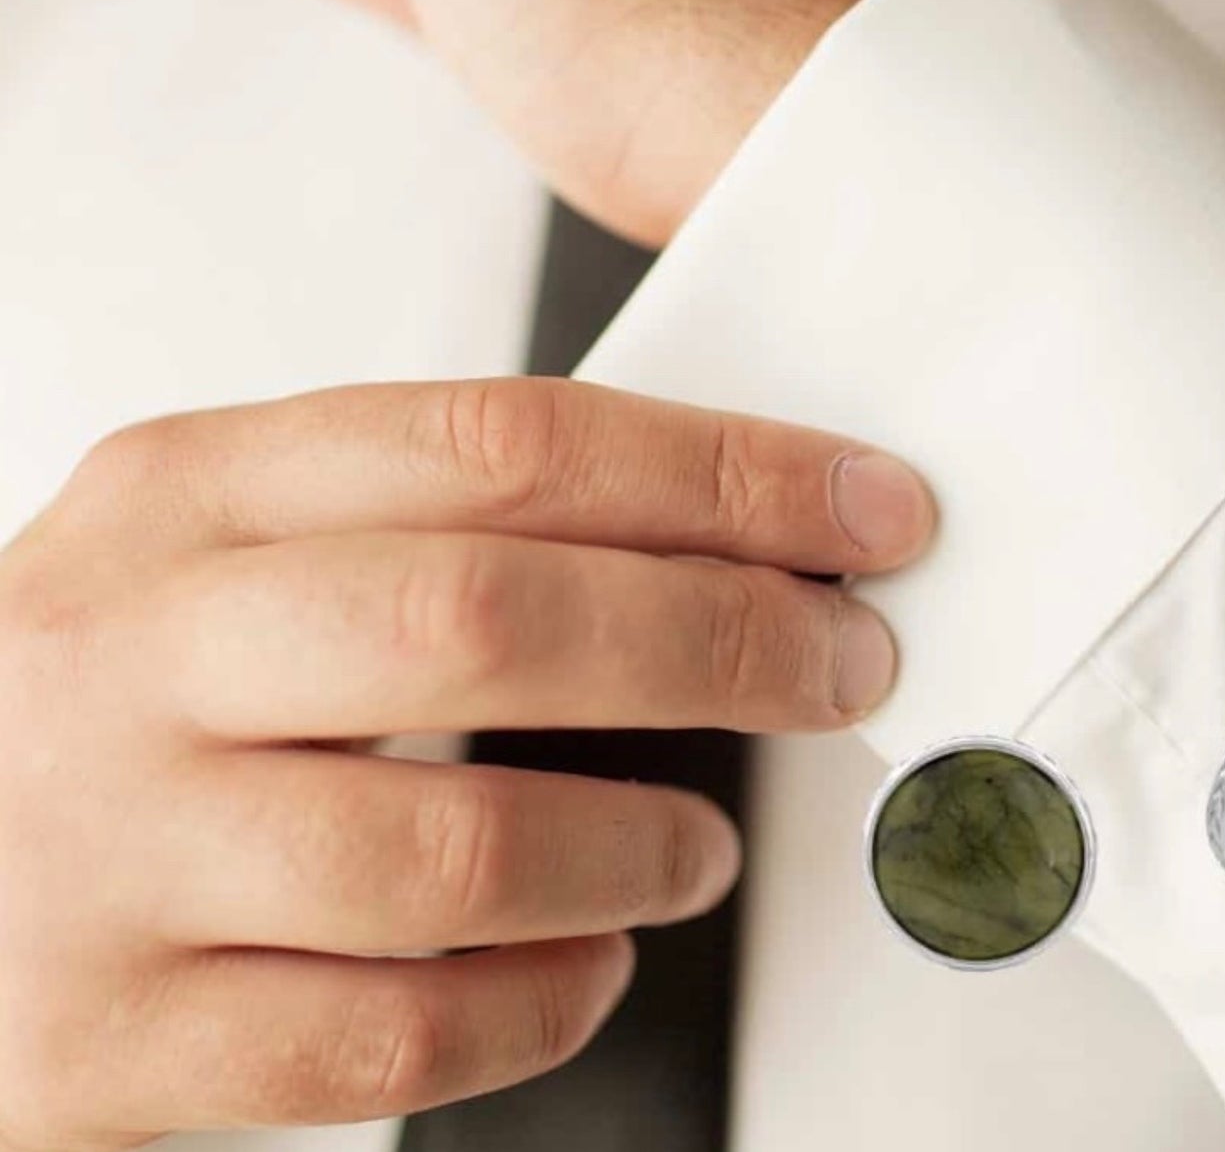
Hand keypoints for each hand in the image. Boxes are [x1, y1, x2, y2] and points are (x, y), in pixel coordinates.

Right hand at [0, 377, 931, 1147]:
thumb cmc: (111, 694)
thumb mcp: (228, 553)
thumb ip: (432, 535)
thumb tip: (709, 546)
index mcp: (189, 493)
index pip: (503, 445)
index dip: (716, 474)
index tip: (858, 507)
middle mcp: (136, 648)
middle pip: (491, 616)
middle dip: (718, 637)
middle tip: (841, 661)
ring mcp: (104, 847)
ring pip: (455, 846)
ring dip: (636, 845)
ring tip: (698, 849)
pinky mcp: (106, 1041)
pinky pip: (390, 1037)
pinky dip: (537, 1004)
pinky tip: (582, 966)